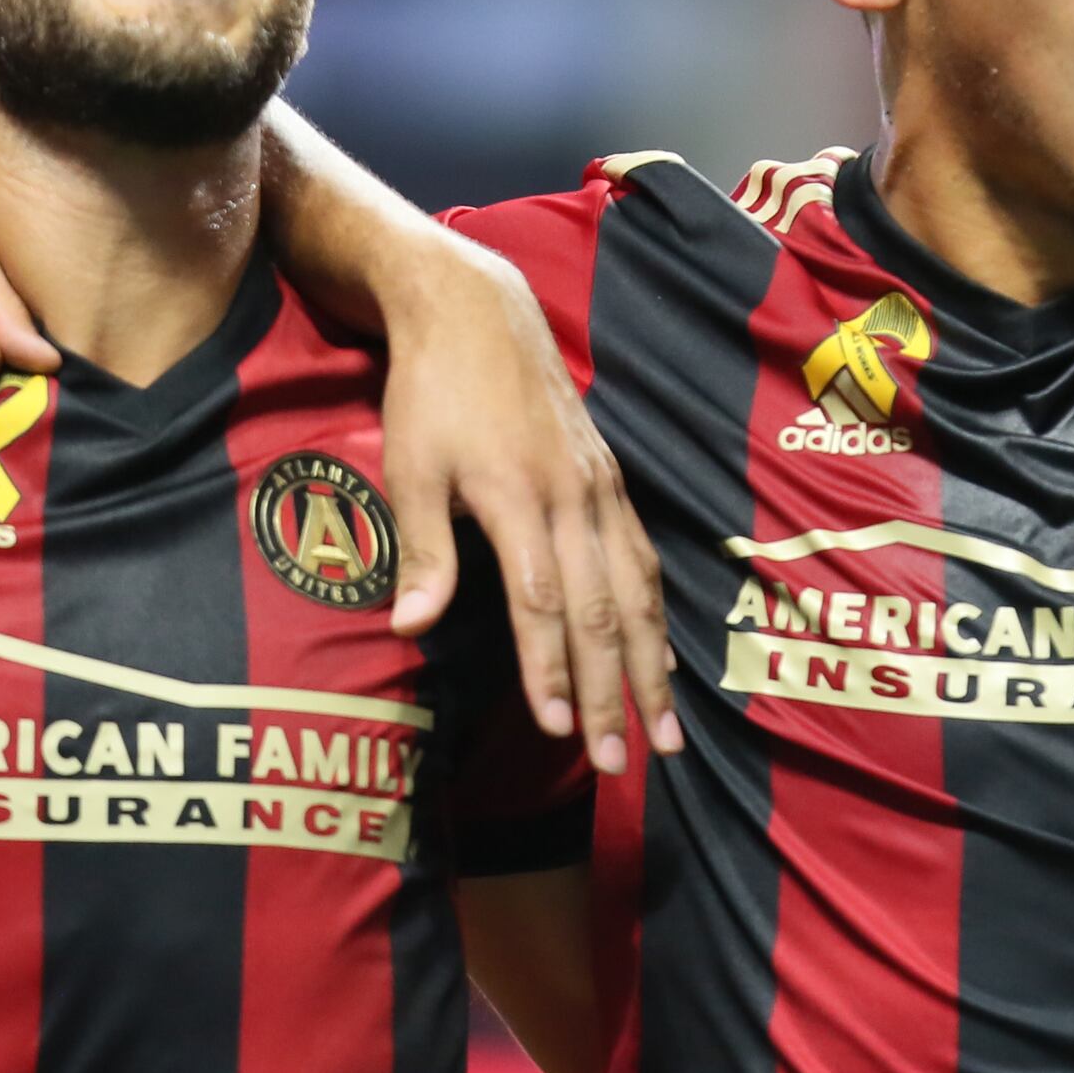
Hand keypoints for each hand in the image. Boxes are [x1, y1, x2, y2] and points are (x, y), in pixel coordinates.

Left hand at [379, 241, 675, 775]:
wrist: (477, 310)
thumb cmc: (430, 393)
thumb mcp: (409, 466)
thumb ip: (421, 549)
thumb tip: (411, 628)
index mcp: (520, 496)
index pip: (544, 601)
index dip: (552, 669)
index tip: (558, 730)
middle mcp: (575, 497)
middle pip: (603, 610)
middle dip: (614, 692)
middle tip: (618, 762)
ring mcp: (601, 488)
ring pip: (637, 591)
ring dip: (652, 667)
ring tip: (664, 734)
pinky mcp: (610, 480)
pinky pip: (643, 559)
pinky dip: (656, 616)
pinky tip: (662, 661)